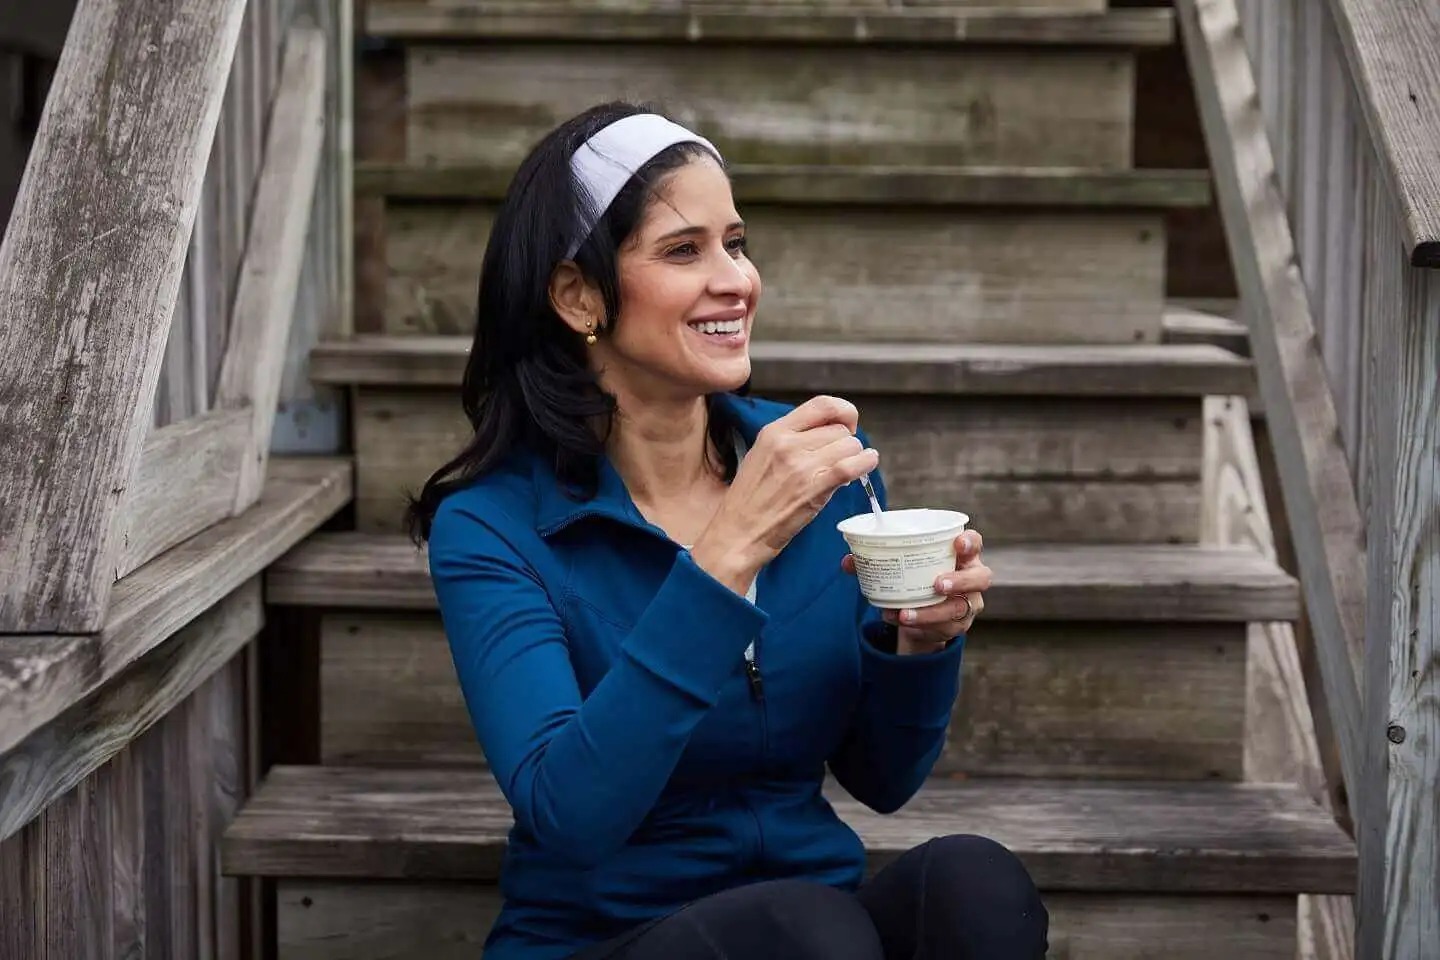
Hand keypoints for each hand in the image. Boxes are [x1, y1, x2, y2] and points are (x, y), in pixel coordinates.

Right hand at [692, 396, 878, 594]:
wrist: (737, 534)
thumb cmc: (749, 502)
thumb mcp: (761, 457)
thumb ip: (791, 441)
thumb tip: (828, 435)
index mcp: (773, 432)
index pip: (821, 404)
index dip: (843, 411)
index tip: (847, 424)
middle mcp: (787, 443)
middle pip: (839, 428)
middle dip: (846, 443)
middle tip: (840, 460)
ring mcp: (801, 465)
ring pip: (850, 445)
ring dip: (855, 457)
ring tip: (846, 470)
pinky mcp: (814, 487)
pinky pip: (853, 465)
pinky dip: (866, 463)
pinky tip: (866, 466)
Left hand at [842, 530, 989, 654]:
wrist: (922, 610)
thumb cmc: (916, 577)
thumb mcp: (902, 566)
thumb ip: (875, 562)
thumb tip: (848, 562)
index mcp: (961, 555)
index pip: (974, 542)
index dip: (970, 541)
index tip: (958, 543)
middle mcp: (972, 578)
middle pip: (980, 578)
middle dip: (959, 581)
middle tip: (936, 584)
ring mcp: (968, 603)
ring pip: (959, 609)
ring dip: (932, 613)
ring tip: (906, 614)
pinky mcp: (958, 625)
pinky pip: (943, 629)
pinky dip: (920, 626)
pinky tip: (901, 621)